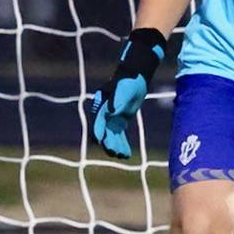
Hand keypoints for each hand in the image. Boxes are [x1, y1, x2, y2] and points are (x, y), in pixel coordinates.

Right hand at [88, 28, 166, 158]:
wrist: (135, 77)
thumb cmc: (128, 83)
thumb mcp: (123, 91)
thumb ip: (116, 102)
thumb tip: (110, 114)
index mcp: (101, 106)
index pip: (98, 122)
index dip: (98, 132)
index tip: (101, 142)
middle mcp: (105, 114)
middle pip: (105, 132)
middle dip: (108, 143)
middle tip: (115, 153)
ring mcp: (113, 118)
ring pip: (112, 136)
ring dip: (116, 146)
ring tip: (122, 156)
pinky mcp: (121, 120)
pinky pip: (120, 135)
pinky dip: (123, 144)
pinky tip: (127, 154)